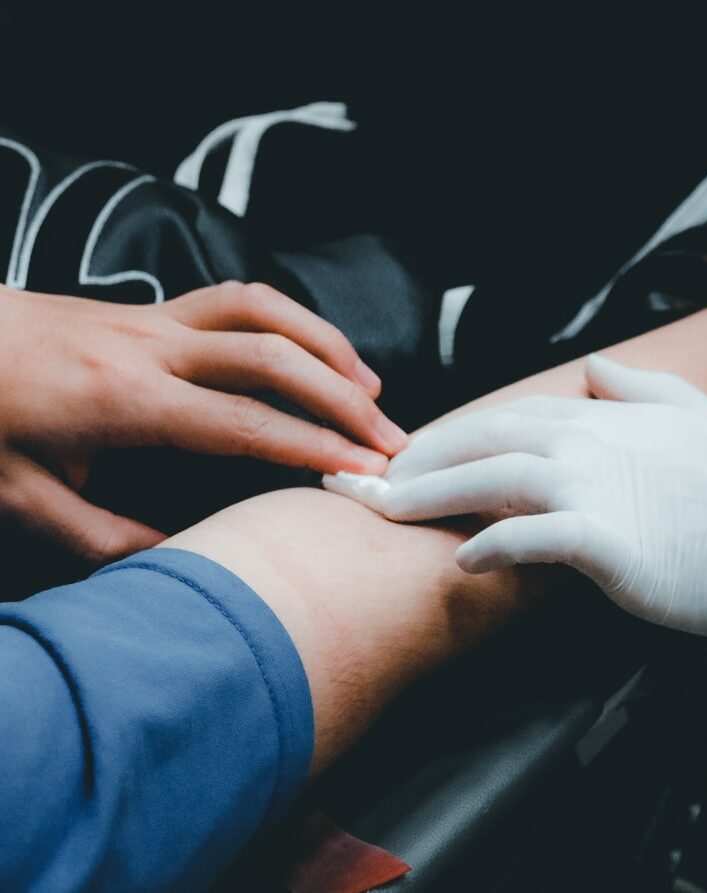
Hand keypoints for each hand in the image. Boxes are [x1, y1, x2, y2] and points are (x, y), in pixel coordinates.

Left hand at [0, 281, 405, 561]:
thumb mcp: (21, 494)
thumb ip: (102, 535)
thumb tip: (178, 557)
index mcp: (123, 399)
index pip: (243, 422)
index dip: (313, 447)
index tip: (364, 471)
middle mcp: (151, 346)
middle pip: (273, 357)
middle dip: (344, 399)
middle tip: (392, 439)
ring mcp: (154, 318)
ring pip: (265, 311)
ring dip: (327, 346)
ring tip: (371, 388)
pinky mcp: (153, 308)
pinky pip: (242, 298)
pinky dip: (292, 320)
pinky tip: (312, 350)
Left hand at [330, 355, 706, 658]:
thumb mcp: (702, 417)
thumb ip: (642, 387)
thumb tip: (595, 367)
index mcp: (610, 415)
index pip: (509, 415)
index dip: (453, 433)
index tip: (412, 453)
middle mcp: (594, 441)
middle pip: (485, 441)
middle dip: (419, 459)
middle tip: (371, 482)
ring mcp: (600, 488)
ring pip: (492, 481)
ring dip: (429, 496)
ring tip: (384, 512)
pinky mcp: (613, 544)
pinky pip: (533, 541)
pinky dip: (492, 547)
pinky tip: (460, 562)